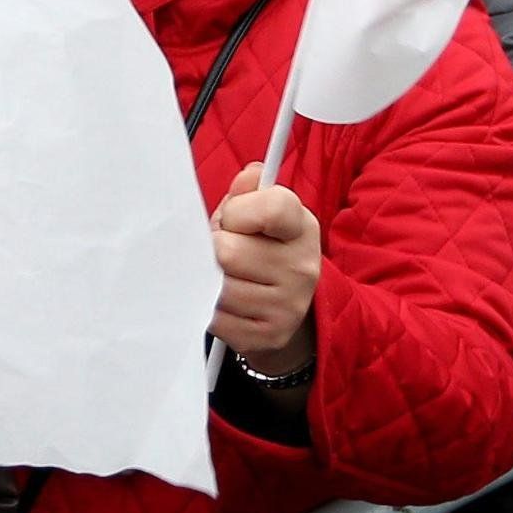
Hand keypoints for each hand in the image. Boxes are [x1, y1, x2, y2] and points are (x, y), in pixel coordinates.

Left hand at [210, 162, 319, 373]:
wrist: (285, 307)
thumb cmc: (261, 248)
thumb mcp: (259, 213)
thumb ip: (248, 192)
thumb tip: (248, 176)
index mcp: (302, 227)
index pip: (271, 208)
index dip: (237, 211)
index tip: (233, 218)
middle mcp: (302, 267)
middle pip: (228, 252)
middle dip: (214, 250)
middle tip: (222, 252)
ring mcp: (289, 305)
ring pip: (219, 289)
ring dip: (210, 282)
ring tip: (223, 277)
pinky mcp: (270, 336)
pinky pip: (218, 320)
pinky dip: (212, 311)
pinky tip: (226, 304)